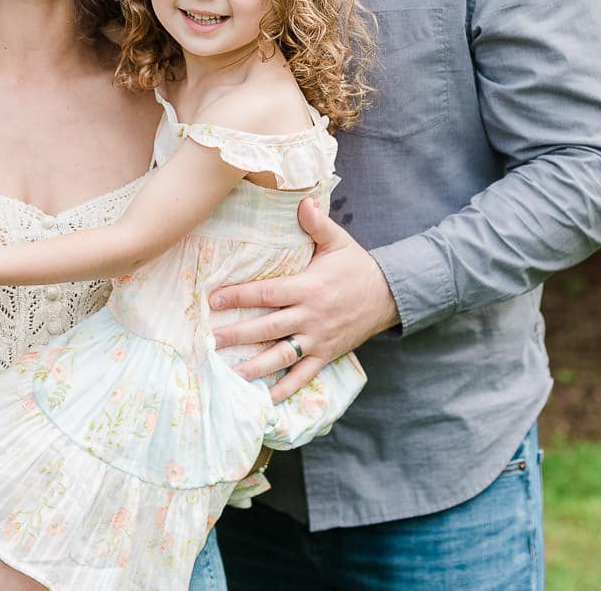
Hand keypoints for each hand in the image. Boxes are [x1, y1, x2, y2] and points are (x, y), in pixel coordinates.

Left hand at [210, 198, 398, 401]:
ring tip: (230, 374)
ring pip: (281, 356)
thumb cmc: (357, 266)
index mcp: (309, 287)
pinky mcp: (326, 354)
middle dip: (237, 334)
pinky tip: (265, 400)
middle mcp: (311, 316)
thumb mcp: (339, 241)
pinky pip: (303, 376)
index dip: (239, 297)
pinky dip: (285, 389)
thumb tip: (301, 200)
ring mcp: (318, 339)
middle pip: (268, 327)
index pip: (267, 293)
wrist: (390, 295)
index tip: (213, 301)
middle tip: (211, 341)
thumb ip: (317, 223)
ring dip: (255, 366)